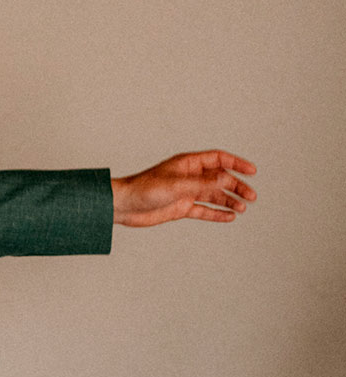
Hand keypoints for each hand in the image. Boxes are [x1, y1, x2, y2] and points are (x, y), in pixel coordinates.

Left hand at [111, 150, 257, 227]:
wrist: (123, 206)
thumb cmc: (143, 189)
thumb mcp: (176, 185)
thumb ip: (202, 183)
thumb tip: (226, 179)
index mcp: (187, 164)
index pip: (218, 159)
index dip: (236, 163)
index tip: (252, 171)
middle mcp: (189, 177)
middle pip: (219, 178)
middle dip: (236, 186)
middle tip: (251, 196)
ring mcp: (185, 192)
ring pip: (213, 195)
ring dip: (229, 201)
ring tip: (242, 208)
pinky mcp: (180, 208)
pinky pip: (203, 210)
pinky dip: (216, 213)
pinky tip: (229, 217)